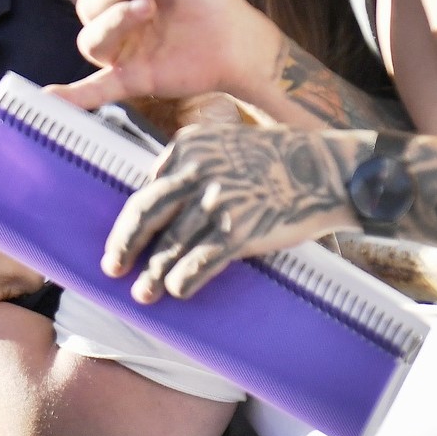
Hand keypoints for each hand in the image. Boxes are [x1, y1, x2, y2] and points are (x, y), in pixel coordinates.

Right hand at [51, 0, 280, 111]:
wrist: (239, 34)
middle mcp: (117, 23)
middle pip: (87, 6)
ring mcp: (124, 52)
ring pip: (90, 40)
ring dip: (112, 22)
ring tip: (146, 11)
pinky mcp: (136, 78)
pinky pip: (98, 88)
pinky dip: (75, 95)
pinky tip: (51, 98)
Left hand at [102, 123, 355, 302]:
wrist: (325, 169)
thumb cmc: (276, 157)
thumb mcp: (224, 142)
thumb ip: (191, 163)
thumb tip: (159, 192)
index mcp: (188, 146)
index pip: (148, 187)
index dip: (133, 219)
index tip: (124, 239)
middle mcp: (196, 170)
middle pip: (145, 212)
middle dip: (124, 244)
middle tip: (111, 267)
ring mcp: (216, 200)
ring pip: (171, 243)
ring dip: (152, 273)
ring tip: (142, 293)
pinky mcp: (240, 229)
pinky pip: (201, 261)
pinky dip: (183, 280)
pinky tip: (176, 292)